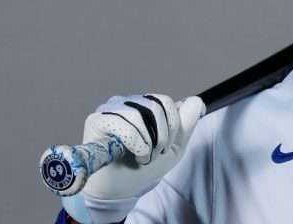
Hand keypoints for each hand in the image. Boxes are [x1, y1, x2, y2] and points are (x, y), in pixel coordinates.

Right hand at [81, 94, 203, 199]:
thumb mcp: (174, 147)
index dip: (173, 126)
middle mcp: (127, 103)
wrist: (120, 191)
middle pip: (157, 105)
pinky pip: (124, 125)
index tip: (166, 147)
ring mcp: (110, 109)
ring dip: (148, 143)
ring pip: (141, 114)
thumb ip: (186, 124)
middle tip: (155, 154)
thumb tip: (197, 101)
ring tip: (142, 157)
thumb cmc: (144, 168)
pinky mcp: (96, 121)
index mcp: (144, 106)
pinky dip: (136, 144)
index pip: (166, 102)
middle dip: (162, 136)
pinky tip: (133, 155)